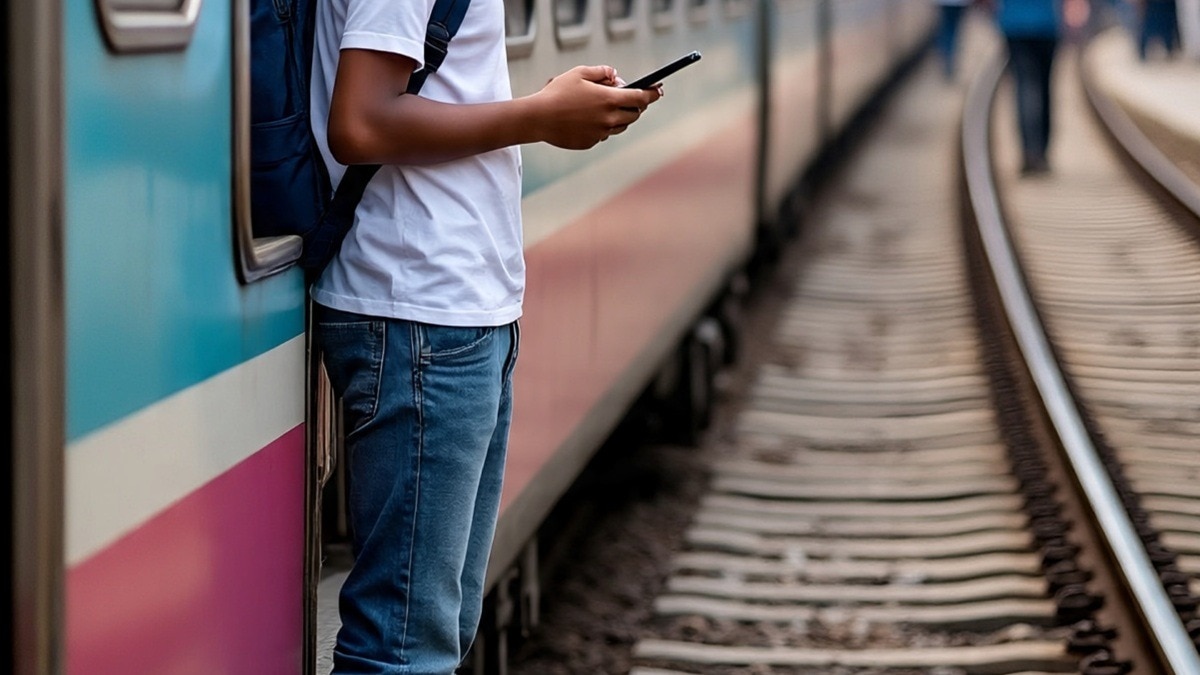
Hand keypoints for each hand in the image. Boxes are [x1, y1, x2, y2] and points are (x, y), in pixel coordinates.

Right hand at [531, 65, 661, 149]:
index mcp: (609, 99)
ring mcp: (600, 133)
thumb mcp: (579, 73)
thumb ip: (602, 72)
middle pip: (634, 115)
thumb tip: (616, 76)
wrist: (538, 118)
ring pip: (620, 126)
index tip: (658, 91)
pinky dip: (602, 127)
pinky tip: (589, 119)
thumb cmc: (557, 93)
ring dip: (620, 117)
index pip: (640, 98)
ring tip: (606, 107)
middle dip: (635, 106)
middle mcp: (608, 118)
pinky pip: (604, 134)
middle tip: (630, 99)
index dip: (652, 94)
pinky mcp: (591, 142)